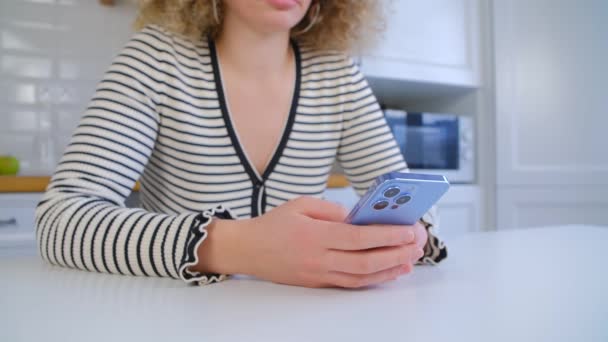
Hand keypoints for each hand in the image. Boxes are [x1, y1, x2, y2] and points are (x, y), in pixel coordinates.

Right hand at [232, 196, 424, 287]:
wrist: (247, 250)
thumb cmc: (273, 224)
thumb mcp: (301, 204)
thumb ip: (332, 210)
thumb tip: (360, 218)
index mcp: (315, 236)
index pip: (359, 238)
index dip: (387, 236)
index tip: (409, 229)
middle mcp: (318, 259)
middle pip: (366, 262)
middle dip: (397, 253)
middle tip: (418, 243)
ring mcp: (318, 275)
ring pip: (361, 277)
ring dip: (390, 269)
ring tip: (411, 259)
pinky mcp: (317, 284)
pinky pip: (350, 284)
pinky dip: (373, 279)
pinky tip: (389, 271)